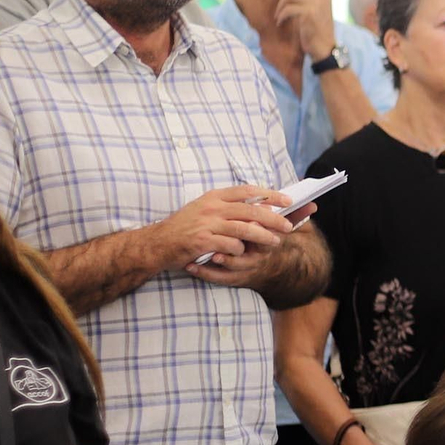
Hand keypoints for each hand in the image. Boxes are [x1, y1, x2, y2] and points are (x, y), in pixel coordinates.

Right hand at [153, 184, 293, 269]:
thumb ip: (229, 208)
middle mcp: (212, 207)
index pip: (247, 191)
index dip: (269, 194)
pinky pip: (231, 245)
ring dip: (263, 236)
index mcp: (214, 196)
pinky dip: (240, 250)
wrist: (157, 243)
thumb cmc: (185, 227)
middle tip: (287, 225)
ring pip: (244, 228)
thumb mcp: (205, 210)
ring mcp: (207, 224)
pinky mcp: (203, 241)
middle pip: (250, 210)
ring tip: (275, 242)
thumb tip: (260, 207)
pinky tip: (241, 254)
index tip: (287, 199)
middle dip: (273, 218)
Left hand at [275, 0, 337, 60]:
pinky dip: (281, 16)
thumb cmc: (317, 30)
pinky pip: (288, 9)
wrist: (324, 48)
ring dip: (280, 6)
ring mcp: (317, 3)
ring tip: (278, 16)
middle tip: (278, 9)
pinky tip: (280, 23)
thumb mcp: (317, 9)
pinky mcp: (310, 13)